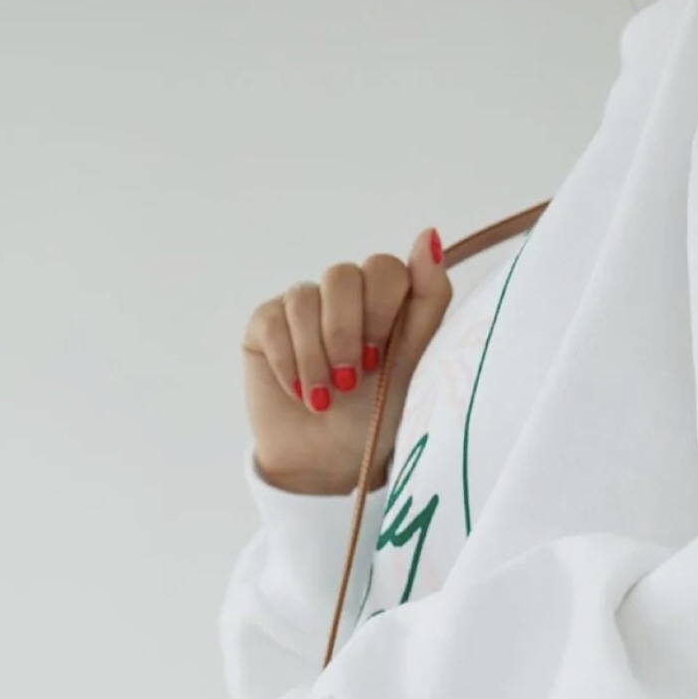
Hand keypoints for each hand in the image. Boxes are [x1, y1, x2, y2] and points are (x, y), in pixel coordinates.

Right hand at [241, 226, 452, 496]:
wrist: (327, 464)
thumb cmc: (376, 419)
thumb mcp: (413, 365)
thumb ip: (428, 301)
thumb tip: (431, 234)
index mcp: (386, 301)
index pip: (385, 268)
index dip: (381, 309)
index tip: (380, 357)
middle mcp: (345, 297)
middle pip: (342, 275)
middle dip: (346, 333)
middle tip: (351, 380)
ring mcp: (303, 308)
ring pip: (304, 299)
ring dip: (316, 357)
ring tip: (324, 400)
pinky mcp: (266, 325)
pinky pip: (273, 321)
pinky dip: (288, 362)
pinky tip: (298, 392)